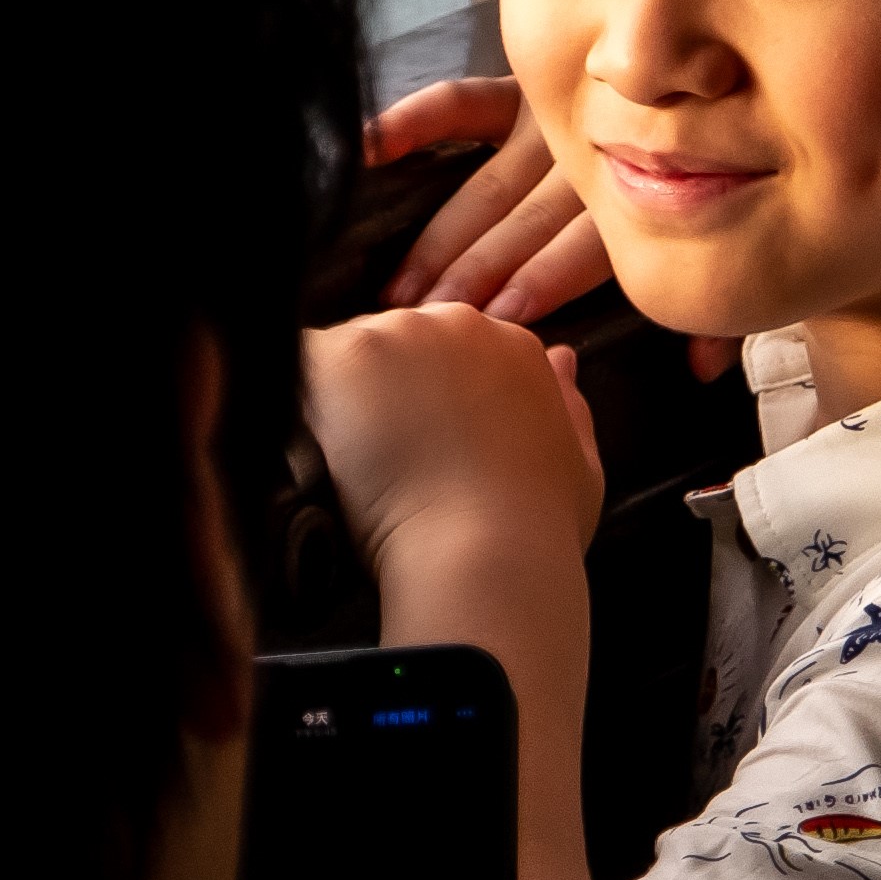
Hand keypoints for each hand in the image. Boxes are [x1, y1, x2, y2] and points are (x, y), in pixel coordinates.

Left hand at [299, 304, 604, 572]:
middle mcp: (459, 325)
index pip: (454, 348)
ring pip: (349, 350)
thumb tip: (562, 359)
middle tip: (381, 457)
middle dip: (384, 389)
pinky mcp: (344, 356)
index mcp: (514, 347)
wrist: (486, 554)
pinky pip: (300, 363)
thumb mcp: (580, 467)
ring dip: (342, 397)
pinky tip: (315, 449)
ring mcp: (399, 335)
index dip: (429, 396)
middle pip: (400, 339)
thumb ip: (570, 408)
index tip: (419, 441)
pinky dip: (301, 404)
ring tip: (347, 463)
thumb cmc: (535, 528)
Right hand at [367, 80, 734, 377]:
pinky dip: (415, 120)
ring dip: (442, 238)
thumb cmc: (701, 179)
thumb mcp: (720, 246)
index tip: (500, 318)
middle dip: (476, 276)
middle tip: (430, 320)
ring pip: (490, 187)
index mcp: (638, 197)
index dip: (542, 280)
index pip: (583, 245)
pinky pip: (462, 103)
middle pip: (527, 225)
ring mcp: (552, 120)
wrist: (697, 72)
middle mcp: (592, 157)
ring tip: (401, 287)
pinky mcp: (520, 89)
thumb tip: (702, 370)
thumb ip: (714, 311)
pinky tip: (369, 149)